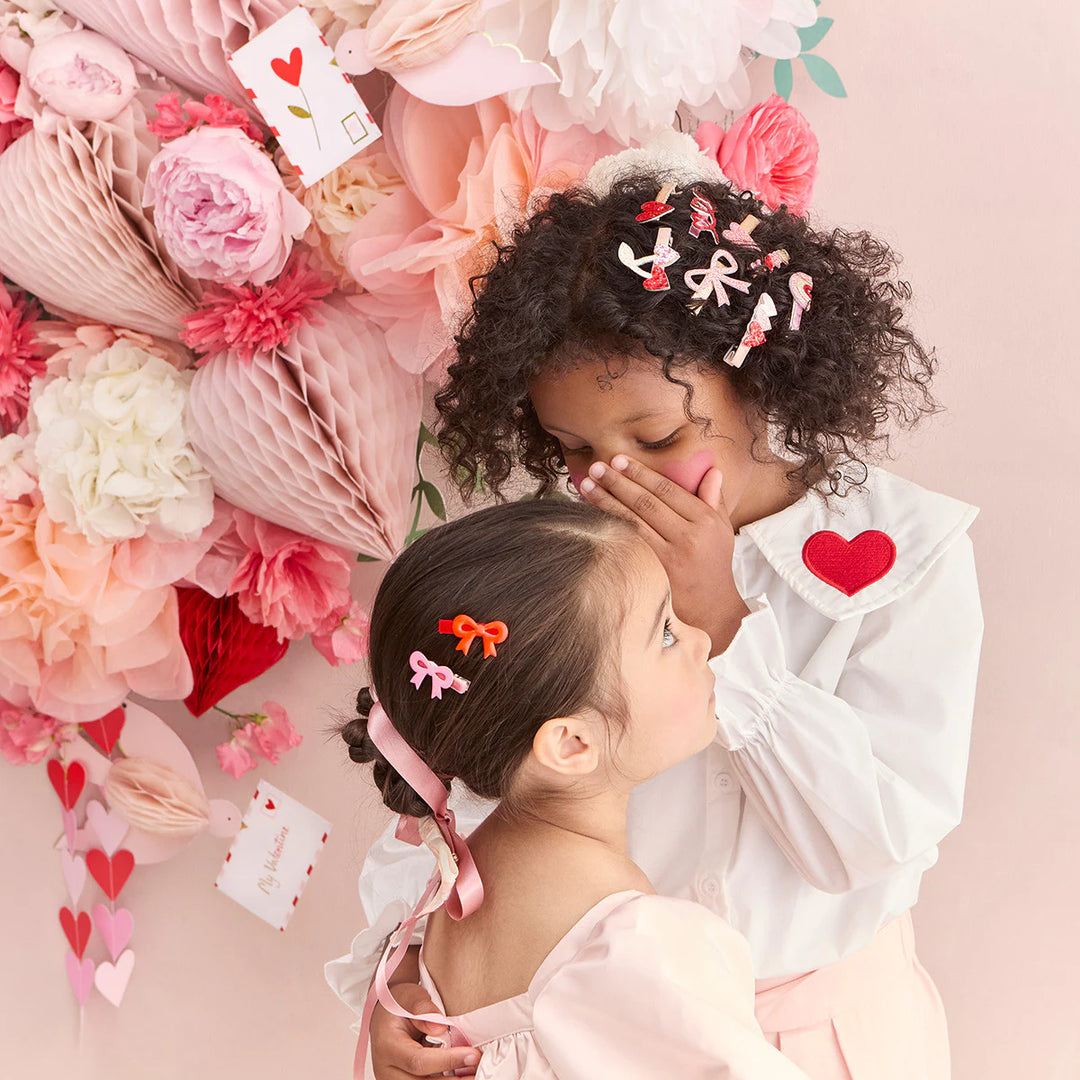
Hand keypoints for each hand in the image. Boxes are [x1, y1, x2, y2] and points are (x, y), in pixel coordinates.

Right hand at [370, 982, 479, 1078]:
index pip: (419, 1061)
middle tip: (479, 1070)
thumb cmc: (398, 1004)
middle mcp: (387, 1070)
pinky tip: (463, 1075)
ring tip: (474, 1074)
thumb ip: (423, 1009)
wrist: (386, 1015)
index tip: (473, 1055)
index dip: (448, 1060)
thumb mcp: (410, 996)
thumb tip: (440, 1028)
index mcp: (387, 1047)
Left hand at [580, 455, 749, 654]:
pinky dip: (612, 524)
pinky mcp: (659, 569)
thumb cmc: (713, 564)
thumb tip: (712, 470)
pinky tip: (595, 513)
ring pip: (635, 519)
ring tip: (587, 485)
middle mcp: (691, 533)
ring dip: (608, 500)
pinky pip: (631, 540)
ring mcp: (674, 553)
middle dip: (619, 481)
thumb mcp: (721, 529)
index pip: (667, 489)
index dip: (641, 473)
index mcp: (705, 518)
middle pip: (648, 501)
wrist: (713, 607)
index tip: (620, 460)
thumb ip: (714, 498)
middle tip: (597, 466)